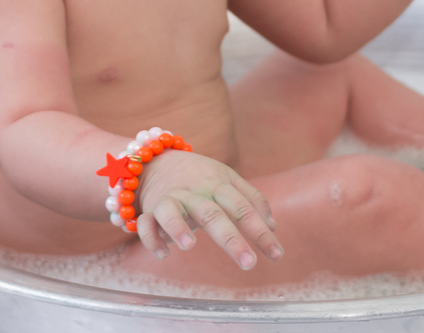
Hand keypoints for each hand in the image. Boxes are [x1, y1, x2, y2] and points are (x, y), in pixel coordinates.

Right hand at [133, 150, 282, 269]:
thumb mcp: (227, 179)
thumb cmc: (199, 176)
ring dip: (178, 226)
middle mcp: (194, 192)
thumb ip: (251, 199)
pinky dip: (151, 238)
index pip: (242, 208)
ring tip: (190, 246)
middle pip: (212, 214)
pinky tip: (163, 254)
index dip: (260, 231)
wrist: (156, 161)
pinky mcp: (149, 210)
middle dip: (231, 239)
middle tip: (249, 263)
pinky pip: (146, 224)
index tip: (277, 254)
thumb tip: (273, 226)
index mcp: (217, 185)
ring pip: (171, 210)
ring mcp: (170, 199)